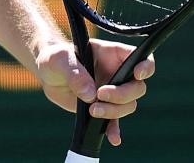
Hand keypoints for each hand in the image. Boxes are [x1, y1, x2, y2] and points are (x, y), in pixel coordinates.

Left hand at [37, 38, 155, 146]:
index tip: (137, 74)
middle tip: (100, 95)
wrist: (48, 74)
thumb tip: (90, 94)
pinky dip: (114, 130)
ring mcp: (112, 92)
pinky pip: (115, 121)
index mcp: (111, 54)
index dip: (145, 66)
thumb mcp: (61, 59)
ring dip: (114, 111)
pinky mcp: (103, 108)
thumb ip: (75, 73)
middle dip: (122, 95)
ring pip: (128, 105)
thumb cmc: (56, 58)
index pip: (138, 57)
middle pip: (137, 87)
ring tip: (92, 110)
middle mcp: (116, 73)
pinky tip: (113, 138)